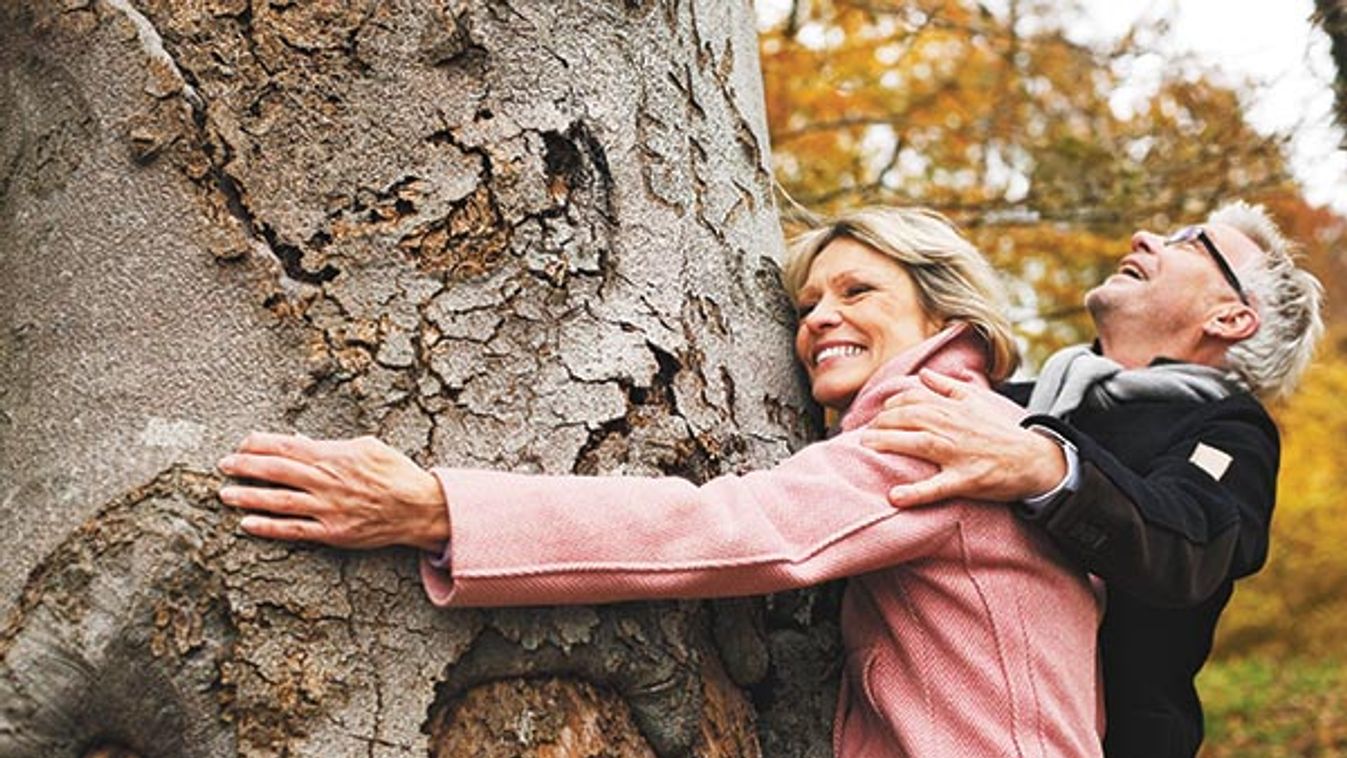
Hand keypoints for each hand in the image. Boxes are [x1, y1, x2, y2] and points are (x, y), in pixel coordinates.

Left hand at [217, 432, 448, 551]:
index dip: (259, 444)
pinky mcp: (333, 533)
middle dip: (245, 466)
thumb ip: (331, 446)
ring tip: (225, 494)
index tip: (242, 444)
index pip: (287, 446)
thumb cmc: (395, 473)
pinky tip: (247, 523)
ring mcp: (328, 509)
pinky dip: (268, 526)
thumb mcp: (367, 447)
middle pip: (276, 471)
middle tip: (224, 465)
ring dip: (248, 496)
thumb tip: (300, 442)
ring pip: (278, 501)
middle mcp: (327, 481)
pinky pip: (294, 530)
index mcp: (334, 456)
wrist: (420, 508)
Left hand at [860, 369, 1064, 507]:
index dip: (890, 406)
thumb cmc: (1000, 431)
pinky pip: (938, 487)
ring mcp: (959, 454)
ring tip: (866, 448)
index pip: (913, 399)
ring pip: (918, 444)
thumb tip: (923, 375)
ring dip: (889, 444)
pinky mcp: (966, 480)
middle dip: (881, 424)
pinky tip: (895, 496)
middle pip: (909, 419)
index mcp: (953, 409)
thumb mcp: (976, 401)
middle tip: (862, 435)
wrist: (1034, 459)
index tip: (877, 416)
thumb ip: (947, 387)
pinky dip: (916, 493)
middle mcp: (953, 427)